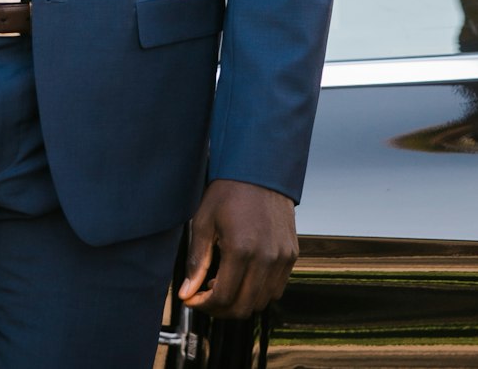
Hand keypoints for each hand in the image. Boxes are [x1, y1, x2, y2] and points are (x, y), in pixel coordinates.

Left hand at [179, 179, 297, 317]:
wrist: (259, 169)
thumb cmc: (229, 190)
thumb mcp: (204, 221)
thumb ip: (197, 261)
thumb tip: (186, 292)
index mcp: (241, 249)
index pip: (223, 298)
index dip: (204, 305)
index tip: (193, 299)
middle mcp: (266, 258)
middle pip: (243, 307)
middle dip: (220, 309)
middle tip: (205, 296)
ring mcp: (281, 257)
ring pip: (261, 302)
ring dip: (240, 301)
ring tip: (224, 283)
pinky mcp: (291, 254)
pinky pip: (276, 288)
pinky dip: (258, 291)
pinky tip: (243, 276)